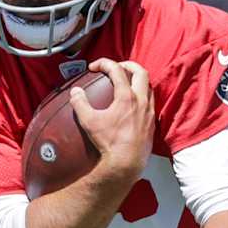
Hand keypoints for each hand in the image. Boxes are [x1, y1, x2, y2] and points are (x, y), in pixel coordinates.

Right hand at [72, 58, 153, 179]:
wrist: (127, 162)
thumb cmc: (109, 143)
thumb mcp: (89, 122)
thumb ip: (80, 104)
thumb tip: (75, 92)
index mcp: (127, 97)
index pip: (117, 70)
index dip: (105, 64)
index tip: (95, 67)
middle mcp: (141, 101)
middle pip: (140, 72)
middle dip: (128, 65)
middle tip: (117, 67)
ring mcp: (149, 112)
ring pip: (148, 86)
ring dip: (137, 80)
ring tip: (127, 83)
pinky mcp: (152, 123)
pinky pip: (151, 102)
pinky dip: (142, 96)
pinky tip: (133, 104)